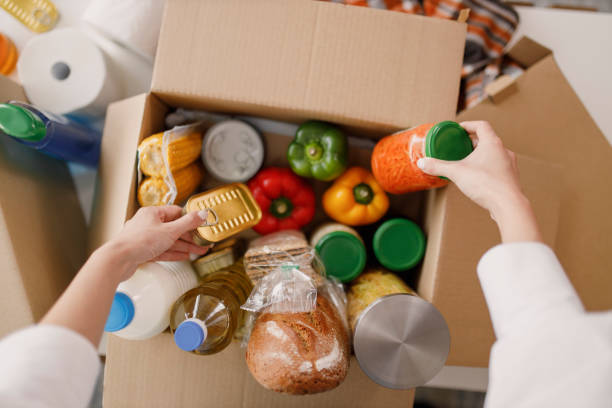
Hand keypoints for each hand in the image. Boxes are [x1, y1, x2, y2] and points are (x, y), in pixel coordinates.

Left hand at [102, 206, 210, 280]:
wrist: (118, 260)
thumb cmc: (139, 242)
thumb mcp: (170, 231)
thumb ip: (188, 223)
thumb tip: (201, 213)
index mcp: (152, 213)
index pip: (176, 212)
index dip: (190, 219)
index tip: (201, 224)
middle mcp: (148, 224)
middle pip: (174, 228)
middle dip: (190, 236)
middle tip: (202, 241)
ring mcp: (145, 238)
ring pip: (169, 241)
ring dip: (184, 246)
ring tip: (198, 251)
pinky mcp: (143, 251)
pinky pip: (162, 250)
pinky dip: (174, 253)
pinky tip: (183, 256)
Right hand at [417, 121, 541, 242]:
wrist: (508, 205)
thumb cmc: (486, 184)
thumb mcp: (457, 173)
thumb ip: (438, 166)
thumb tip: (423, 163)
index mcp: (492, 143)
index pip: (481, 125)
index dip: (469, 125)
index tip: (459, 129)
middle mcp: (503, 151)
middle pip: (487, 140)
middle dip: (472, 142)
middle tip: (459, 147)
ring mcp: (509, 165)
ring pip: (493, 154)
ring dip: (480, 155)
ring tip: (467, 162)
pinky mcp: (510, 178)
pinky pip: (497, 167)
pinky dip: (486, 168)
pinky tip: (477, 178)